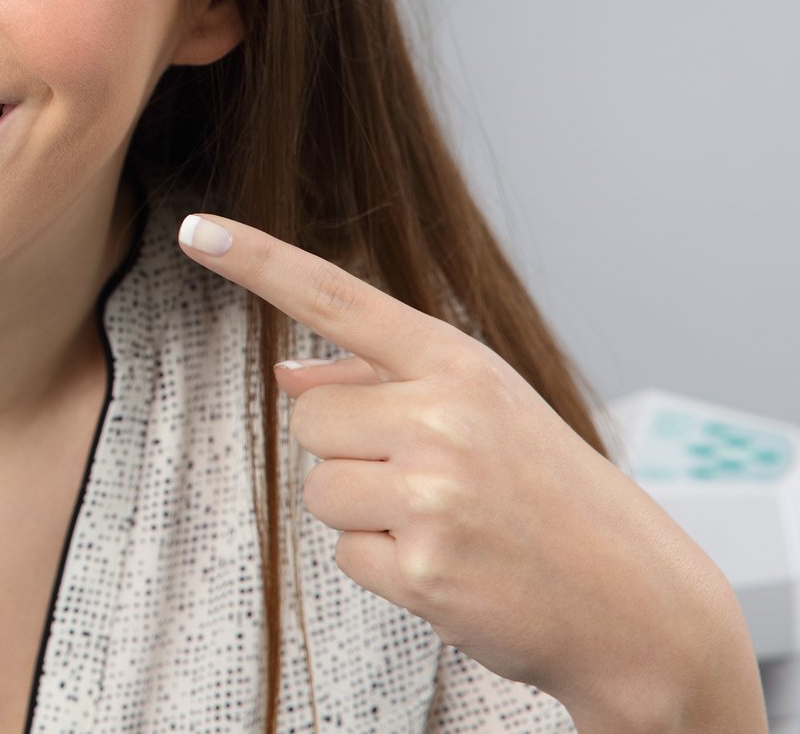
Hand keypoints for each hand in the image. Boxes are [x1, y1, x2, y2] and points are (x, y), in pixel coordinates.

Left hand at [176, 214, 765, 733]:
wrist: (633, 601)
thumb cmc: (546, 494)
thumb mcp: (481, 410)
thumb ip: (381, 383)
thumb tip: (285, 375)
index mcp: (457, 363)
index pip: (336, 297)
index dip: (260, 261)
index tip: (198, 229)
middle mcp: (444, 416)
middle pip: (308, 420)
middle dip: (347, 453)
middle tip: (427, 481)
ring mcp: (434, 494)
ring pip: (318, 490)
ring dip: (363, 516)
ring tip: (444, 525)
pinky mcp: (423, 568)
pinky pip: (345, 555)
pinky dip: (385, 569)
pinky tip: (449, 568)